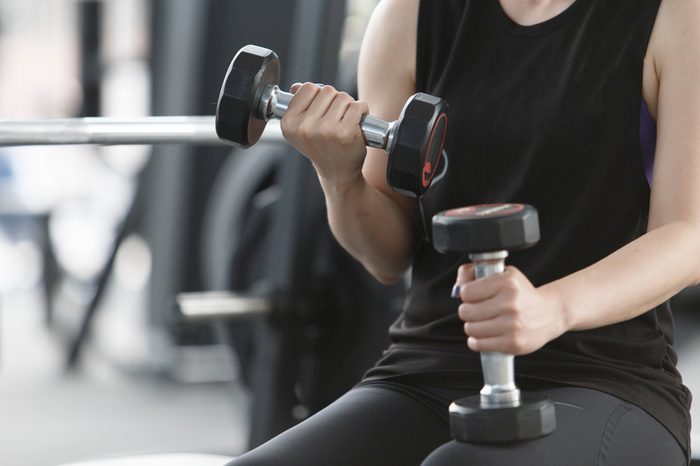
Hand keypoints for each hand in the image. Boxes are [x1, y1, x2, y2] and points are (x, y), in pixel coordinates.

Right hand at [281, 82, 369, 192]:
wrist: (337, 174)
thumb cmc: (322, 148)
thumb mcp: (301, 129)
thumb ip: (299, 106)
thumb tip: (297, 87)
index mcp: (289, 123)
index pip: (307, 88)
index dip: (318, 96)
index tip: (320, 111)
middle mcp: (305, 127)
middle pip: (327, 90)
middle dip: (334, 101)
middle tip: (334, 119)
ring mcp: (325, 130)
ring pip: (343, 97)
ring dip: (348, 106)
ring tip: (344, 123)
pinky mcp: (345, 133)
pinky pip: (358, 106)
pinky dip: (362, 111)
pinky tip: (356, 124)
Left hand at [453, 264, 567, 354]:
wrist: (551, 313)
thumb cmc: (522, 294)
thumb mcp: (504, 274)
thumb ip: (475, 274)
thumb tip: (457, 287)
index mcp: (507, 283)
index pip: (467, 292)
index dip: (466, 295)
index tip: (473, 296)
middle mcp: (510, 303)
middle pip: (466, 312)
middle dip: (467, 312)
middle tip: (477, 311)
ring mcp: (512, 325)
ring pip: (470, 329)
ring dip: (472, 327)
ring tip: (483, 322)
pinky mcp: (513, 343)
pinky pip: (479, 344)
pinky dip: (477, 341)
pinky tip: (485, 335)